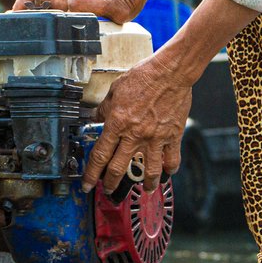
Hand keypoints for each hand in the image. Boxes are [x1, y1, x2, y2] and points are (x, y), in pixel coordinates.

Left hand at [84, 58, 195, 192]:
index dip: (92, 173)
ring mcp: (155, 138)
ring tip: (144, 190)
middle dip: (111, 183)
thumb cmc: (143, 77)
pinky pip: (172, 159)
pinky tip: (167, 174)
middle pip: (119, 168)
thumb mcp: (115, 91)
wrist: (170, 73)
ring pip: (149, 170)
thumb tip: (97, 118)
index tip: (88, 184)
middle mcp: (135, 135)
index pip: (99, 155)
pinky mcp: (173, 136)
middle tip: (109, 190)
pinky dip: (169, 169)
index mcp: (117, 124)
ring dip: (145, 184)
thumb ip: (105, 109)